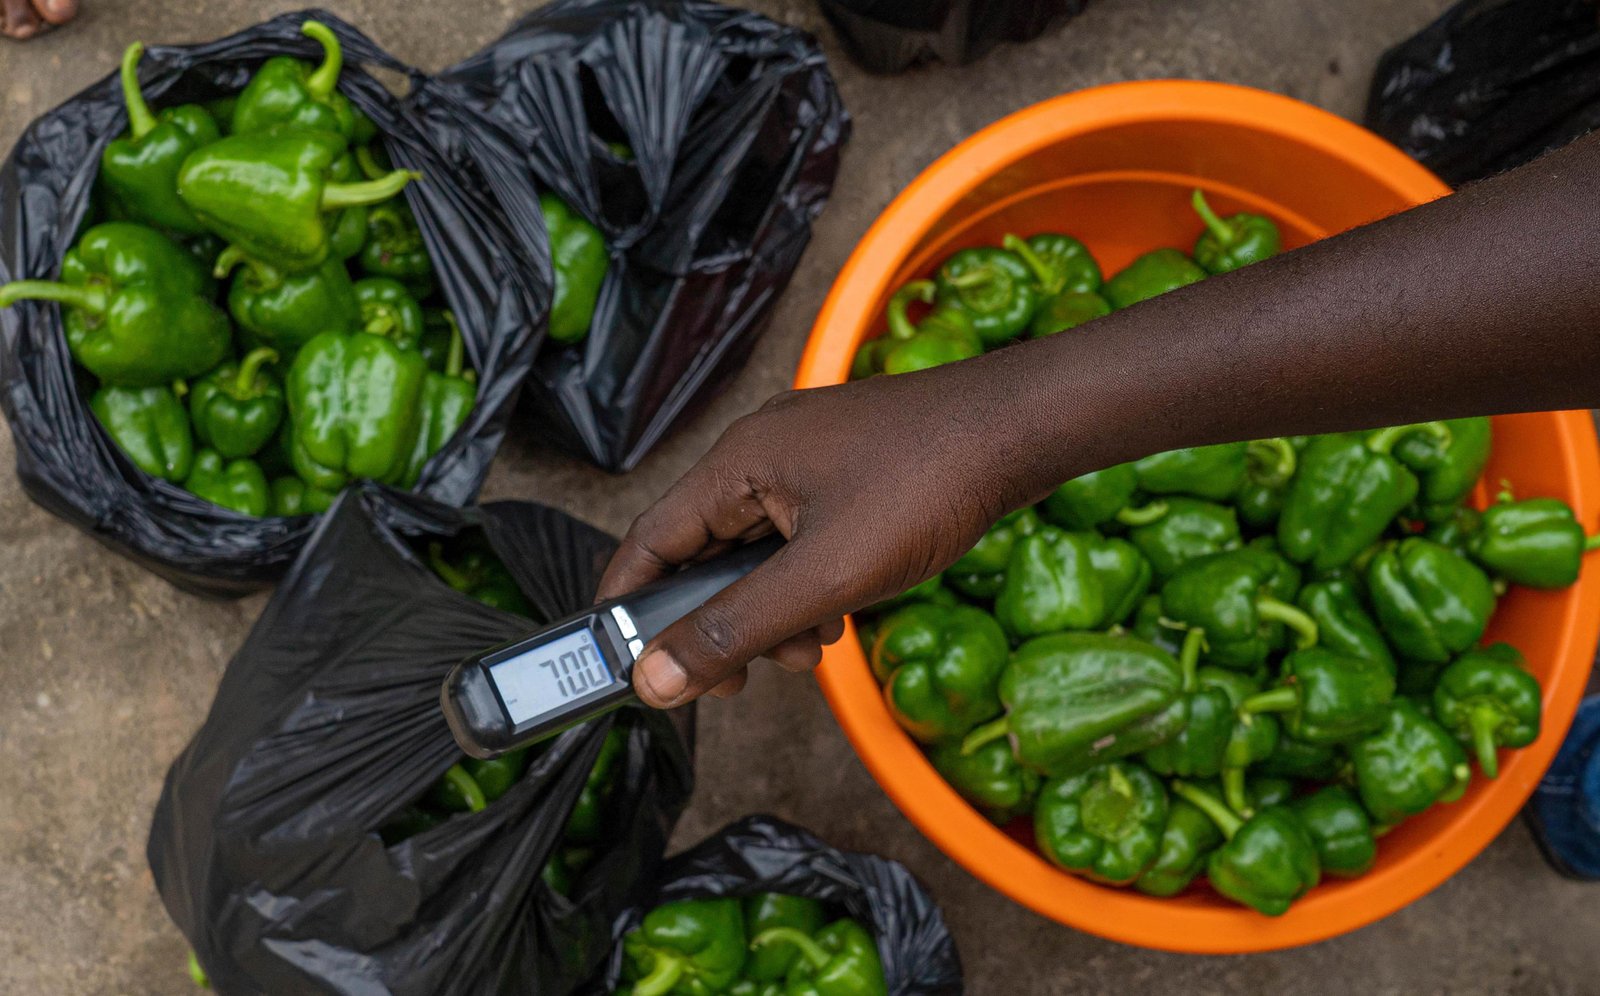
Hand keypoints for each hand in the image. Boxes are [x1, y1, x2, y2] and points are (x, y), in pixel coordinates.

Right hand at [597, 362, 1044, 707]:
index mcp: (737, 464)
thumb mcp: (825, 575)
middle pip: (702, 552)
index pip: (649, 541)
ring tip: (809, 650)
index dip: (626, 606)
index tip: (621, 663)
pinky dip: (807, 584)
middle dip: (715, 622)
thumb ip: (737, 629)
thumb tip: (655, 678)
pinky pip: (799, 538)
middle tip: (732, 681)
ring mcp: (806, 460)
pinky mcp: (845, 473)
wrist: (1021, 429)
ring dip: (771, 611)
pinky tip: (840, 616)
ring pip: (757, 552)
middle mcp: (761, 455)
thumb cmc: (928, 483)